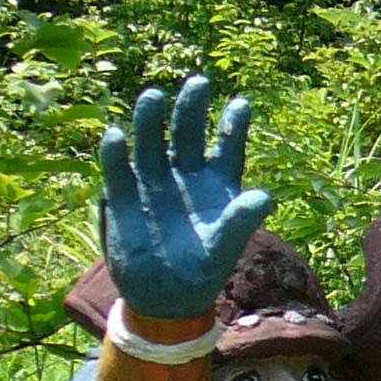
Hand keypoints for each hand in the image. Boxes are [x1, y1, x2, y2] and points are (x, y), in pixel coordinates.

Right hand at [98, 74, 270, 320]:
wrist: (164, 296)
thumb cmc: (202, 271)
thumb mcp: (224, 247)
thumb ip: (241, 221)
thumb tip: (265, 198)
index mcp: (215, 183)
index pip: (226, 146)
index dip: (233, 125)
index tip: (241, 104)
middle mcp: (184, 174)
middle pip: (186, 132)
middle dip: (191, 108)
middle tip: (198, 83)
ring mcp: (152, 180)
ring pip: (150, 140)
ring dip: (150, 119)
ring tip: (154, 97)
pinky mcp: (124, 194)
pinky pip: (118, 168)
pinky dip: (116, 152)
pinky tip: (116, 135)